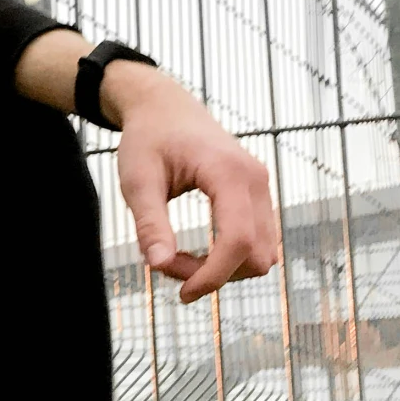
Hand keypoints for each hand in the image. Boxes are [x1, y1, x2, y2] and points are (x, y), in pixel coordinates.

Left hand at [105, 62, 279, 303]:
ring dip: (222, 269)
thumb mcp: (137, 181)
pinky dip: (230, 257)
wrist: (164, 108)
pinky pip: (257, 242)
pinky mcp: (257, 196)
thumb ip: (149, 224)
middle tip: (165, 263)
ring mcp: (262, 188)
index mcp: (228, 172)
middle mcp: (255, 180)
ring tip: (176, 255)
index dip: (213, 276)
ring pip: (262, 254)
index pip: (238, 241)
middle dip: (214, 273)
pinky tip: (195, 252)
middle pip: (255, 255)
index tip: (182, 293)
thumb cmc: (148, 139)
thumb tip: (159, 265)